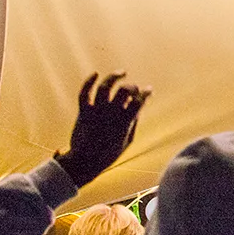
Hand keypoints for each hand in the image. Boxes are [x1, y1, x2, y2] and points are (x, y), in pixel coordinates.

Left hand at [54, 73, 150, 187]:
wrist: (84, 162)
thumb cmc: (108, 154)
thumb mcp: (127, 141)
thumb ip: (133, 123)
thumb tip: (138, 108)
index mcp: (124, 122)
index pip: (139, 101)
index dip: (146, 93)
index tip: (149, 90)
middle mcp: (110, 114)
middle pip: (124, 90)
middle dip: (132, 87)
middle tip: (133, 89)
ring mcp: (96, 111)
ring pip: (105, 87)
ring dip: (115, 76)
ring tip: (122, 72)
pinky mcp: (84, 111)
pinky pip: (84, 93)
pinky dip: (89, 81)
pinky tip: (96, 73)